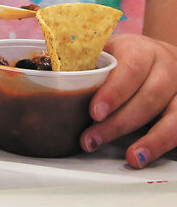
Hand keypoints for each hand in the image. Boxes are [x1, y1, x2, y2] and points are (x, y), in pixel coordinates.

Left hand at [84, 32, 176, 168]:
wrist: (162, 56)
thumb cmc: (125, 56)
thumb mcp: (105, 49)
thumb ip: (80, 57)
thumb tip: (44, 68)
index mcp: (140, 50)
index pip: (130, 70)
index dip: (113, 93)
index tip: (95, 112)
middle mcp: (166, 68)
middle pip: (149, 97)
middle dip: (120, 123)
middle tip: (92, 139)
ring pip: (173, 116)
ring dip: (151, 140)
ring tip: (132, 158)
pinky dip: (165, 144)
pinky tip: (148, 155)